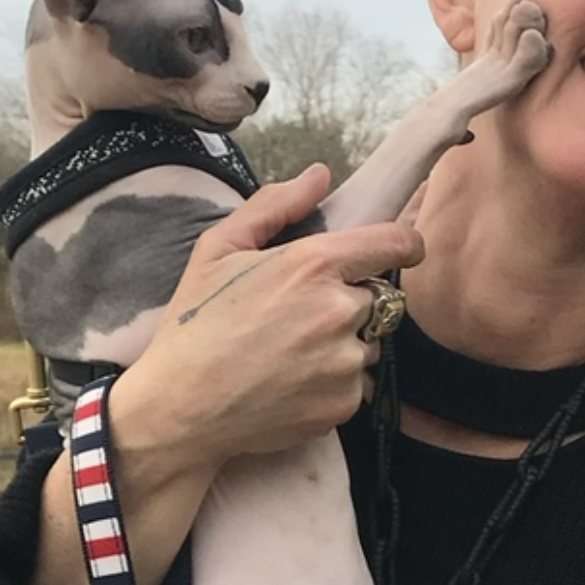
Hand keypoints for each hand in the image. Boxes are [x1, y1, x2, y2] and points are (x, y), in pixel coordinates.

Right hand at [109, 165, 424, 482]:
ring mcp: (344, 362)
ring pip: (368, 343)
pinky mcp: (343, 404)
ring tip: (290, 354)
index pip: (396, 243)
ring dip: (343, 344)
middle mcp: (339, 312)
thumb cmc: (194, 325)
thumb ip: (274, 206)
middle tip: (298, 318)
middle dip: (348, 302)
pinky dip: (333, 383)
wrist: (180, 409)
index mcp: (313, 264)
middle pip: (376, 297)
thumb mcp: (218, 250)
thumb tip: (319, 175)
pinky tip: (290, 384)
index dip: (405, 243)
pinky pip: (356, 384)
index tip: (404, 249)